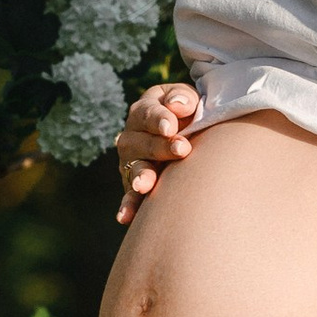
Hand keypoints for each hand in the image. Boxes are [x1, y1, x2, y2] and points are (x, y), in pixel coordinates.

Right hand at [113, 82, 200, 227]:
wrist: (190, 134)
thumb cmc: (189, 113)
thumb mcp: (187, 99)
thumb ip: (183, 98)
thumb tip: (177, 106)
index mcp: (144, 111)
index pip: (147, 113)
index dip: (158, 119)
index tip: (170, 127)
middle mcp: (132, 137)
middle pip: (141, 142)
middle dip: (160, 147)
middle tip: (182, 149)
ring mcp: (131, 163)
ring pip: (133, 170)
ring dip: (140, 177)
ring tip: (144, 185)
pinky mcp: (135, 186)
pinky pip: (130, 198)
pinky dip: (128, 207)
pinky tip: (126, 217)